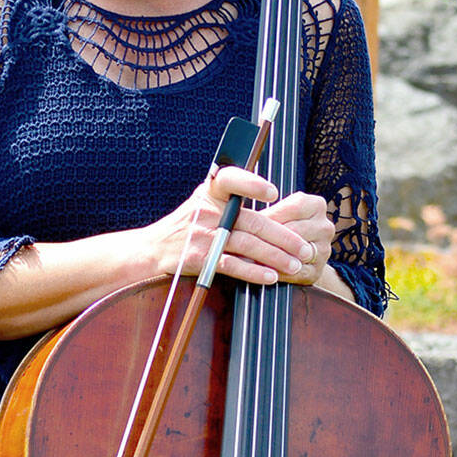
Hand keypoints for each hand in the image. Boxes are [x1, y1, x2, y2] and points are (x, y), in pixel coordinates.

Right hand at [135, 167, 334, 287]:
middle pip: (252, 221)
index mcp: (210, 192)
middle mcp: (207, 211)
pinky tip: (271, 276)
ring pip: (248, 245)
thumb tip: (274, 199)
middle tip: (305, 247)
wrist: (152, 250)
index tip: (274, 192)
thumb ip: (231, 198)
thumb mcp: (203, 202)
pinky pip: (233, 265)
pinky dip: (254, 272)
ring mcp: (203, 236)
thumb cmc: (185, 225)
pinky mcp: (200, 258)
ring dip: (276, 256)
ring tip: (295, 264)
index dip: (252, 184)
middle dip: (283, 236)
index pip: (230, 179)